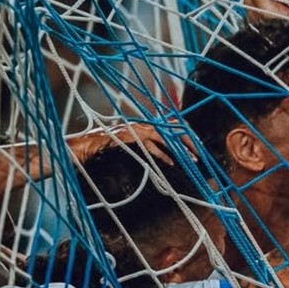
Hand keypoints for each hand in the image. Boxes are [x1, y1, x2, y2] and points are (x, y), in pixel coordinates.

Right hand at [67, 122, 195, 165]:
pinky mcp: (132, 138)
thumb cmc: (109, 144)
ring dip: (179, 149)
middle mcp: (143, 124)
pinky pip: (151, 147)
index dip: (184, 133)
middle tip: (198, 151)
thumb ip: (146, 141)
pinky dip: (162, 155)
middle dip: (187, 140)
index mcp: (145, 124)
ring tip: (190, 158)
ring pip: (165, 137)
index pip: (170, 125)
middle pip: (171, 129)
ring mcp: (138, 130)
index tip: (195, 143)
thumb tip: (162, 148)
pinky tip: (171, 163)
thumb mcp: (132, 140)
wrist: (90, 142)